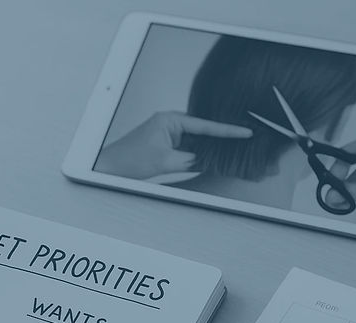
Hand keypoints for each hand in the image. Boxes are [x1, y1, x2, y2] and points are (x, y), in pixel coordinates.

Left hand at [93, 111, 251, 179]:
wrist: (111, 168)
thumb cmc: (130, 160)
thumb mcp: (166, 162)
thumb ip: (191, 160)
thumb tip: (210, 160)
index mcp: (169, 120)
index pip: (205, 125)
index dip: (226, 131)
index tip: (244, 132)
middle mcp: (170, 123)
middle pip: (203, 131)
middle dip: (220, 138)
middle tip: (243, 142)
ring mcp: (168, 133)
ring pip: (196, 141)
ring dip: (208, 148)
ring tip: (230, 152)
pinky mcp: (166, 144)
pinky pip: (188, 148)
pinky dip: (198, 154)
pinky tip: (210, 159)